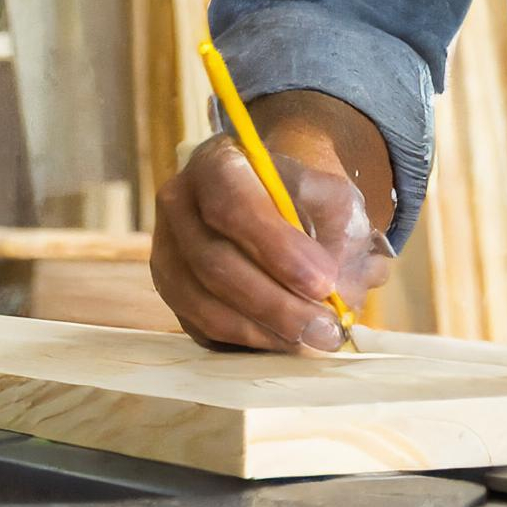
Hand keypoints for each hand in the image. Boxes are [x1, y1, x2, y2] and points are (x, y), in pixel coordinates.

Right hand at [149, 133, 388, 352]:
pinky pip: (201, 328)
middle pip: (213, 263)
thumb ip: (339, 234)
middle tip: (325, 329)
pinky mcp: (172, 293)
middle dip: (275, 304)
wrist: (279, 204)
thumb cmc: (306, 198)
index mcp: (215, 164)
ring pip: (202, 303)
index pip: (232, 205)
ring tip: (312, 341)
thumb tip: (338, 295)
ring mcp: (167, 252)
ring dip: (262, 330)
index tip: (323, 282)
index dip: (276, 249)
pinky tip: (286, 342)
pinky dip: (246, 342)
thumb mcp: (334, 196)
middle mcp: (179, 205)